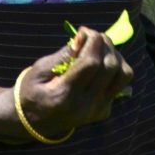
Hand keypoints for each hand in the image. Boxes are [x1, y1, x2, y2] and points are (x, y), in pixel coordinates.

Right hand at [14, 26, 133, 140]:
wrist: (34, 124)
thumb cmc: (31, 92)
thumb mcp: (38, 71)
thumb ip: (61, 56)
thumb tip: (82, 38)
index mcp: (65, 95)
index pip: (91, 63)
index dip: (92, 41)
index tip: (83, 30)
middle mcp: (86, 105)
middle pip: (110, 66)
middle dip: (104, 43)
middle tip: (90, 36)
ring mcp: (97, 110)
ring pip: (123, 75)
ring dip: (115, 55)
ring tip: (99, 48)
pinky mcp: (103, 111)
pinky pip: (120, 84)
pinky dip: (114, 67)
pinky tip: (99, 63)